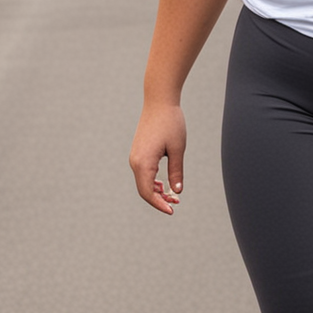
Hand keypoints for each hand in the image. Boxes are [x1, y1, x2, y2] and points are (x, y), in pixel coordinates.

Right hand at [130, 100, 186, 214]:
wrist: (159, 102)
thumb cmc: (170, 123)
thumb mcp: (177, 150)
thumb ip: (176, 172)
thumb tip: (177, 190)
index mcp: (144, 163)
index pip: (147, 192)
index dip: (159, 204)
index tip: (172, 210)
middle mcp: (135, 161)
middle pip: (144, 190)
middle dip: (159, 199)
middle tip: (176, 203)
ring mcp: (135, 157)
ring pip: (143, 182)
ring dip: (156, 191)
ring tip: (173, 195)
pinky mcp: (138, 152)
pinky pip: (143, 173)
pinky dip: (152, 181)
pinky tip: (164, 184)